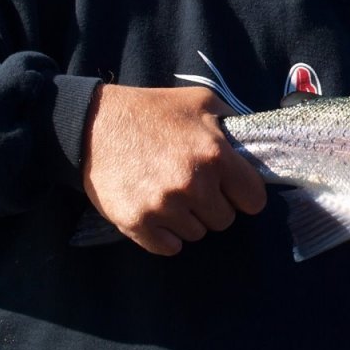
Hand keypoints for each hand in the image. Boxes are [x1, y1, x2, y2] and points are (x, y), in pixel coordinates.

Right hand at [80, 84, 266, 254]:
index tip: (231, 188)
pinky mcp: (136, 223)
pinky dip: (165, 235)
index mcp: (216, 156)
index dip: (244, 195)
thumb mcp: (201, 102)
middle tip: (194, 186)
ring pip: (197, 234)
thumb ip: (232, 122)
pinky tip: (157, 212)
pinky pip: (169, 248)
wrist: (93, 124)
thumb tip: (256, 144)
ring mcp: (164, 207)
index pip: (254, 200)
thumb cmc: (152, 110)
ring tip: (170, 193)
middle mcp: (193, 185)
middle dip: (213, 205)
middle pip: (224, 220)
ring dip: (188, 219)